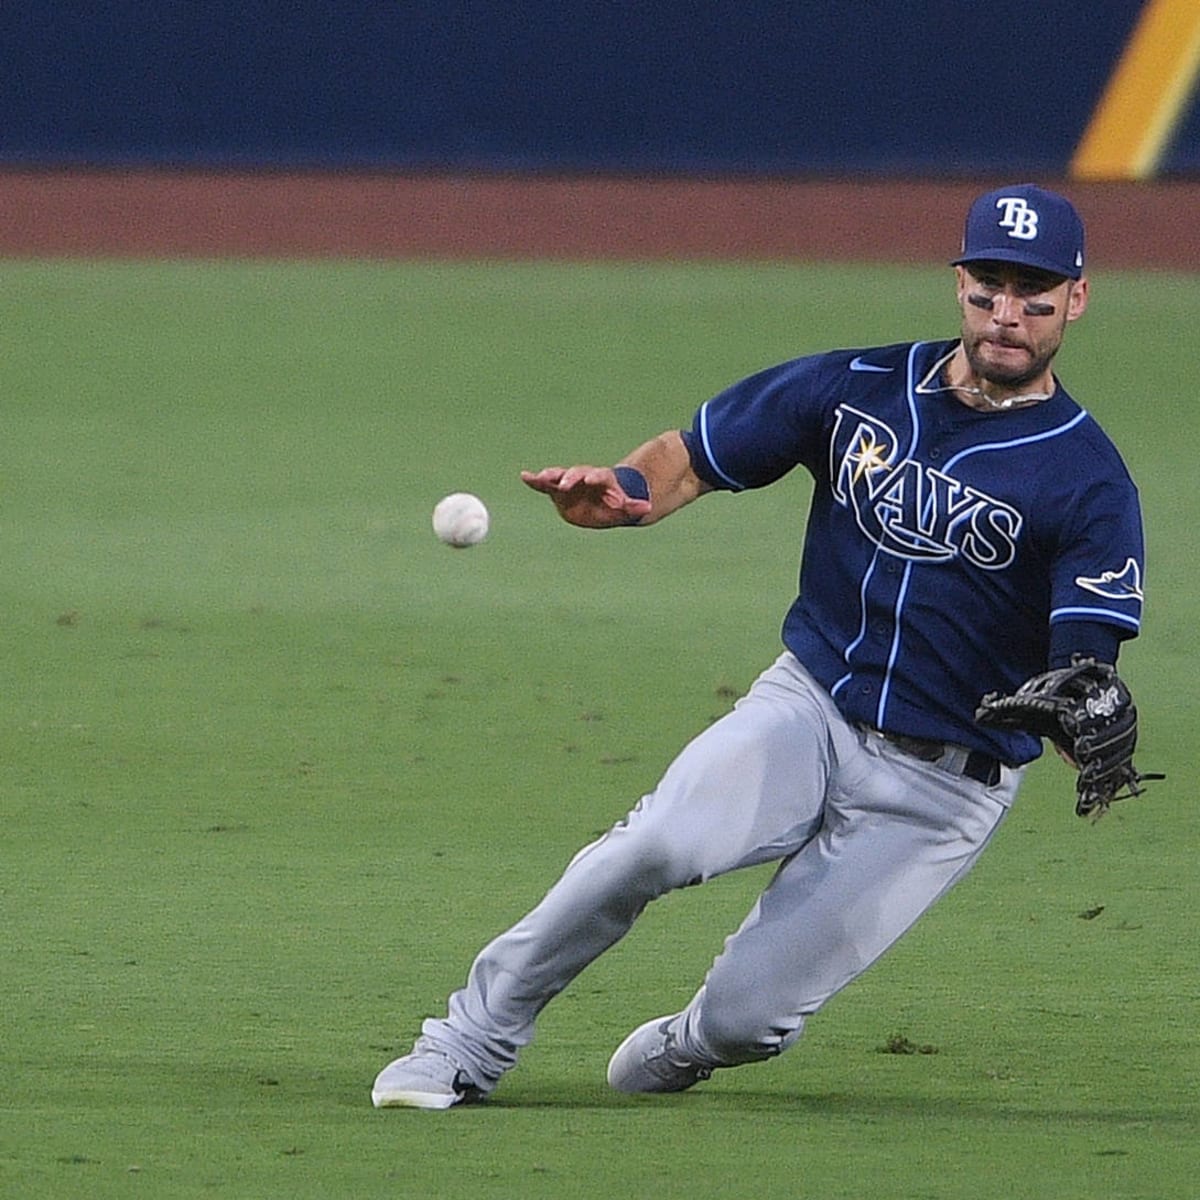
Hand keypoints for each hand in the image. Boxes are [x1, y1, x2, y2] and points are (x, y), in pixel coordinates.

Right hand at [520, 465, 652, 527]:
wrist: (603, 498)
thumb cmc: (614, 504)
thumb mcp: (625, 508)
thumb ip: (633, 507)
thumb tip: (647, 509)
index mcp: (602, 481)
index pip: (600, 477)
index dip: (595, 477)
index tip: (590, 479)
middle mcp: (585, 478)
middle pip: (577, 473)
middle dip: (570, 477)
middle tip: (563, 482)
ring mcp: (571, 482)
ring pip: (560, 476)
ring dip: (550, 476)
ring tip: (538, 477)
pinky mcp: (558, 489)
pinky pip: (546, 485)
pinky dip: (536, 481)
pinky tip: (524, 476)